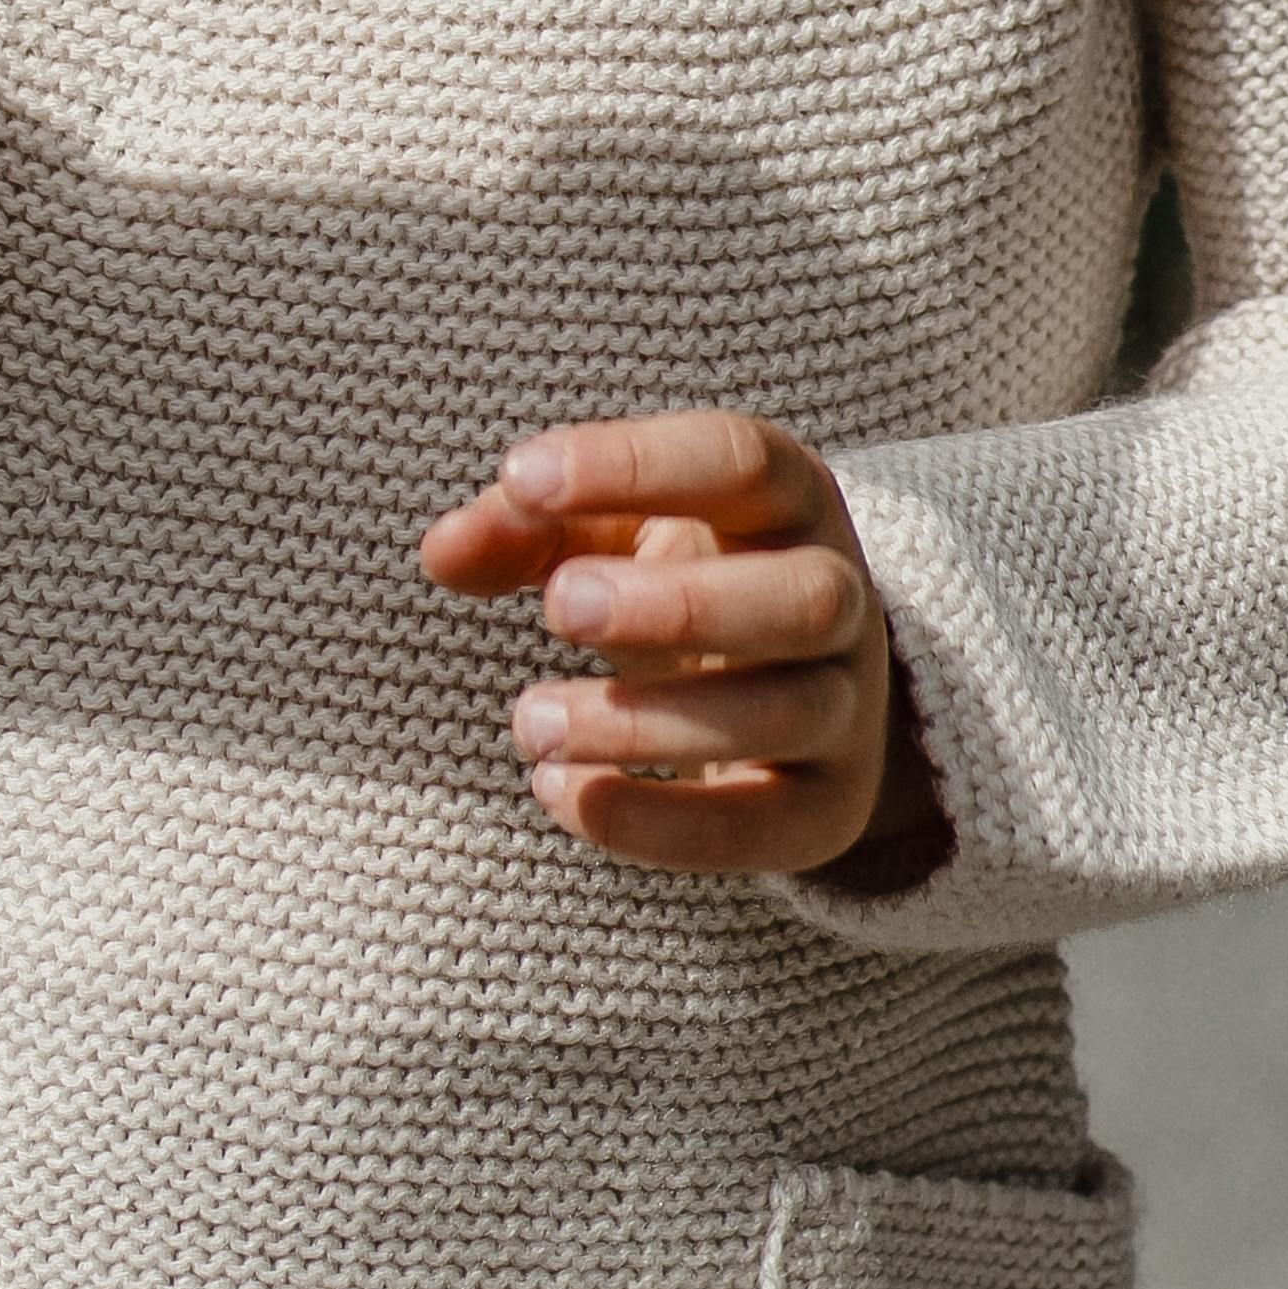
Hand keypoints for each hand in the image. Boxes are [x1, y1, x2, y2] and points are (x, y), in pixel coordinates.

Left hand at [417, 412, 912, 882]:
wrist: (784, 693)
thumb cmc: (680, 581)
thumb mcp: (608, 533)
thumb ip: (526, 526)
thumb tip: (443, 548)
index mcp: (787, 500)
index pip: (740, 460)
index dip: (635, 462)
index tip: (521, 477)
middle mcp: (839, 598)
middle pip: (804, 597)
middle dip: (680, 604)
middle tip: (557, 608)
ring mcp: (844, 708)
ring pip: (784, 714)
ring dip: (645, 723)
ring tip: (531, 722)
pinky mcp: (823, 809)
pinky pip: (759, 829)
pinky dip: (655, 824)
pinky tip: (560, 792)